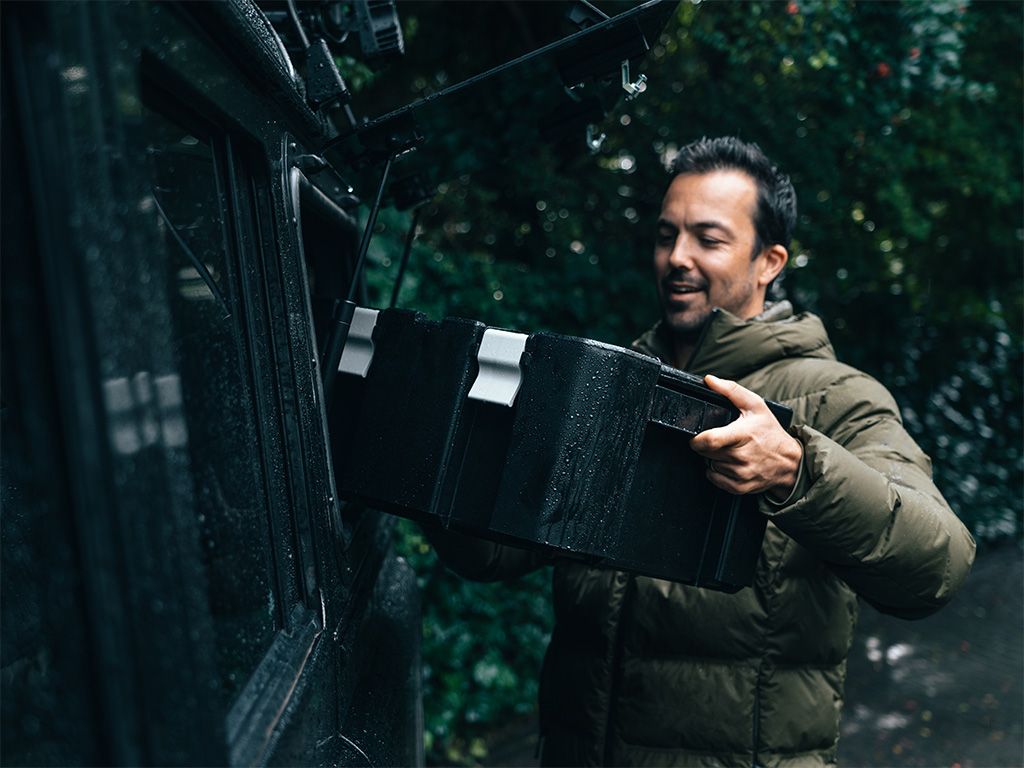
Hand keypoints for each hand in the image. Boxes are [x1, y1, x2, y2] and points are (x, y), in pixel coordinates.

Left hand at [689, 374, 802, 498]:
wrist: (790, 462)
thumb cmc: (771, 432)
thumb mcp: (755, 405)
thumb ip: (731, 390)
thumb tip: (709, 380)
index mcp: (743, 435)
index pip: (710, 440)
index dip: (697, 438)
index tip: (697, 435)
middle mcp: (741, 457)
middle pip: (706, 452)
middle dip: (707, 445)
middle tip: (720, 438)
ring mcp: (740, 474)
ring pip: (709, 465)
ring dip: (713, 457)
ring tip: (729, 450)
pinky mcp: (739, 487)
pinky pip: (715, 478)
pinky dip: (717, 471)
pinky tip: (729, 463)